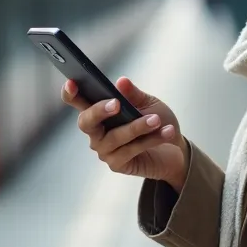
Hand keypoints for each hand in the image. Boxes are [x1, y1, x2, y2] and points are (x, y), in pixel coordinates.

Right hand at [62, 76, 188, 190]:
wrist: (176, 149)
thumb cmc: (157, 121)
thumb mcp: (149, 103)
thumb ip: (134, 94)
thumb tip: (121, 82)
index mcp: (99, 112)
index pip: (78, 101)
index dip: (70, 93)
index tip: (71, 82)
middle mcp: (96, 132)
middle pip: (86, 122)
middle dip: (99, 111)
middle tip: (116, 103)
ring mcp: (105, 150)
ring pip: (115, 136)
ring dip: (137, 126)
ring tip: (156, 120)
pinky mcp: (117, 164)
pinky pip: (131, 150)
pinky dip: (150, 139)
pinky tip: (166, 132)